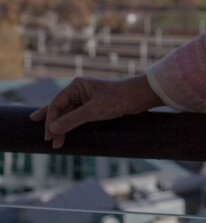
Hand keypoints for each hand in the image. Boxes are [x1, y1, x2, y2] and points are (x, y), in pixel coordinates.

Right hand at [29, 74, 161, 148]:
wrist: (140, 96)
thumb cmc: (118, 99)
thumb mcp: (93, 111)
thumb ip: (72, 120)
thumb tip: (52, 129)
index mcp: (77, 85)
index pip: (57, 104)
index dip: (50, 120)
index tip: (49, 136)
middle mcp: (80, 90)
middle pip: (60, 108)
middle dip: (52, 123)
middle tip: (44, 138)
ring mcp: (87, 97)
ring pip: (68, 113)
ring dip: (62, 126)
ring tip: (52, 139)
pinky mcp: (95, 105)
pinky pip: (78, 115)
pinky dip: (71, 124)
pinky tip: (65, 130)